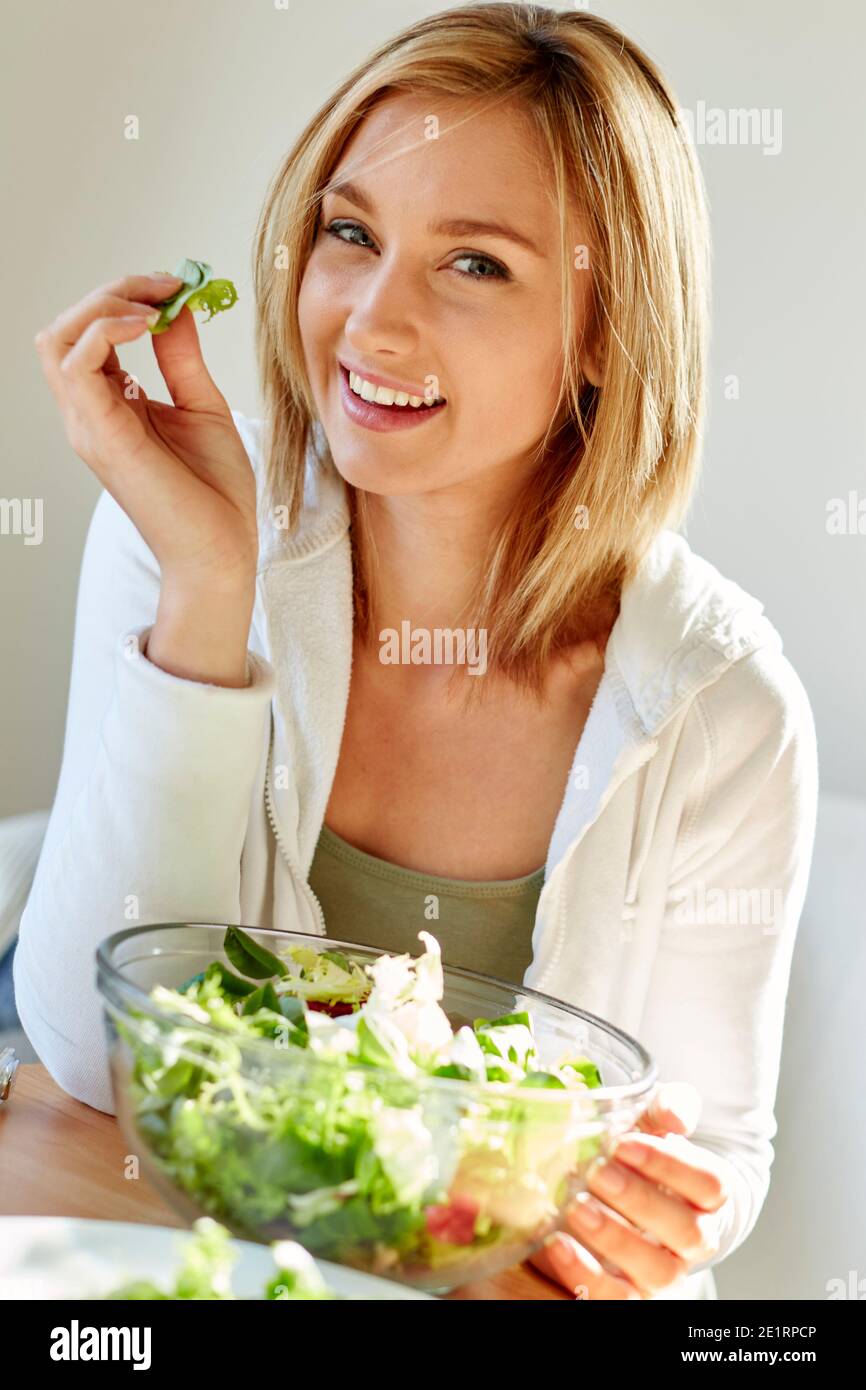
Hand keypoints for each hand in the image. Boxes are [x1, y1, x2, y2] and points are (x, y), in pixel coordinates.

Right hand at [34, 273, 258, 594]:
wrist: (223, 551)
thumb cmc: (215, 493)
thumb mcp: (203, 406)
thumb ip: (182, 358)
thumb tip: (176, 306)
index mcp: (111, 407)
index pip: (90, 334)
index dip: (125, 298)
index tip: (175, 285)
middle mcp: (90, 414)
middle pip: (65, 328)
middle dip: (112, 291)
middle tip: (166, 285)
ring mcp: (90, 425)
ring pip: (59, 338)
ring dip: (105, 304)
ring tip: (155, 306)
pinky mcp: (102, 435)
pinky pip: (78, 363)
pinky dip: (107, 329)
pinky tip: (148, 326)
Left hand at [530, 1082, 731, 1298]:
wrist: (619, 1195)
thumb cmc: (641, 1154)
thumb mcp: (651, 1123)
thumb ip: (666, 1108)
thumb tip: (674, 1114)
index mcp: (708, 1195)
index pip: (710, 1184)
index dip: (671, 1165)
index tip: (623, 1144)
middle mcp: (695, 1239)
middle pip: (687, 1230)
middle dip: (640, 1200)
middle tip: (596, 1171)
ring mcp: (665, 1271)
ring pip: (657, 1271)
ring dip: (614, 1238)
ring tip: (574, 1207)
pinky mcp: (631, 1294)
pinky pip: (617, 1299)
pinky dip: (585, 1274)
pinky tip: (556, 1243)